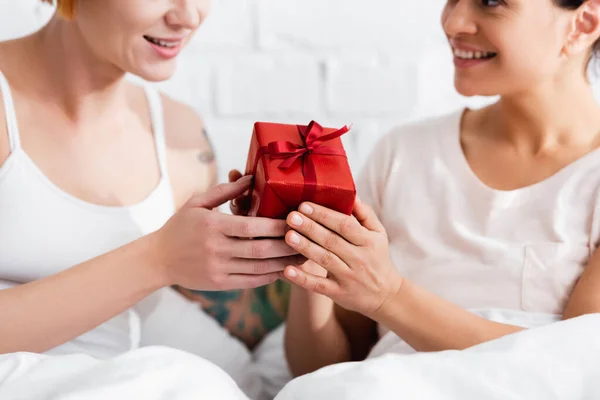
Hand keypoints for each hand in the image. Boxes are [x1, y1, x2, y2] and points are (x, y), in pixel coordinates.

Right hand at [150, 176, 302, 290]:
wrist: (158, 259)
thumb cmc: (180, 226)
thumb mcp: (197, 203)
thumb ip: (225, 191)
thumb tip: (250, 177)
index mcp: (212, 225)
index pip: (250, 226)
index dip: (275, 225)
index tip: (295, 221)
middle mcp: (216, 248)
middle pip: (259, 249)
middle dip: (287, 246)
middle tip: (308, 240)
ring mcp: (218, 268)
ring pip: (259, 268)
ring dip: (284, 264)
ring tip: (303, 257)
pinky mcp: (219, 284)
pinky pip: (250, 282)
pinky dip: (270, 276)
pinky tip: (284, 270)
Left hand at [282, 198, 402, 318]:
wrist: (386, 295)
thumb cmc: (377, 257)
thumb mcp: (378, 234)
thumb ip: (365, 214)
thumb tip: (350, 193)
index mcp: (368, 241)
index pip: (344, 225)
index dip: (324, 215)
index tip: (305, 205)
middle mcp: (359, 259)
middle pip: (331, 241)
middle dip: (310, 227)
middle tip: (291, 217)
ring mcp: (348, 277)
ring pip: (324, 260)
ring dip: (305, 248)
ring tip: (288, 235)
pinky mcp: (338, 293)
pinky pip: (319, 286)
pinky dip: (303, 279)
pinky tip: (287, 270)